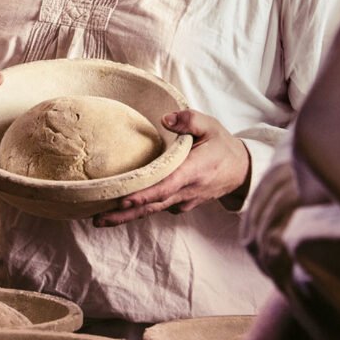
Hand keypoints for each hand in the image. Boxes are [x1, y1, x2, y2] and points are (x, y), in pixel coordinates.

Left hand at [93, 109, 249, 226]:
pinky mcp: (180, 203)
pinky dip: (139, 210)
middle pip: (152, 205)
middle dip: (125, 213)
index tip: (124, 200)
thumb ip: (188, 119)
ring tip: (99, 220)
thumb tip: (166, 120)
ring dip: (127, 216)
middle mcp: (186, 190)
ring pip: (152, 210)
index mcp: (193, 171)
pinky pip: (157, 207)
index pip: (165, 186)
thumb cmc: (223, 146)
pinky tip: (119, 210)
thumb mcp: (210, 125)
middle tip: (98, 219)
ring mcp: (183, 200)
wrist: (241, 170)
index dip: (144, 195)